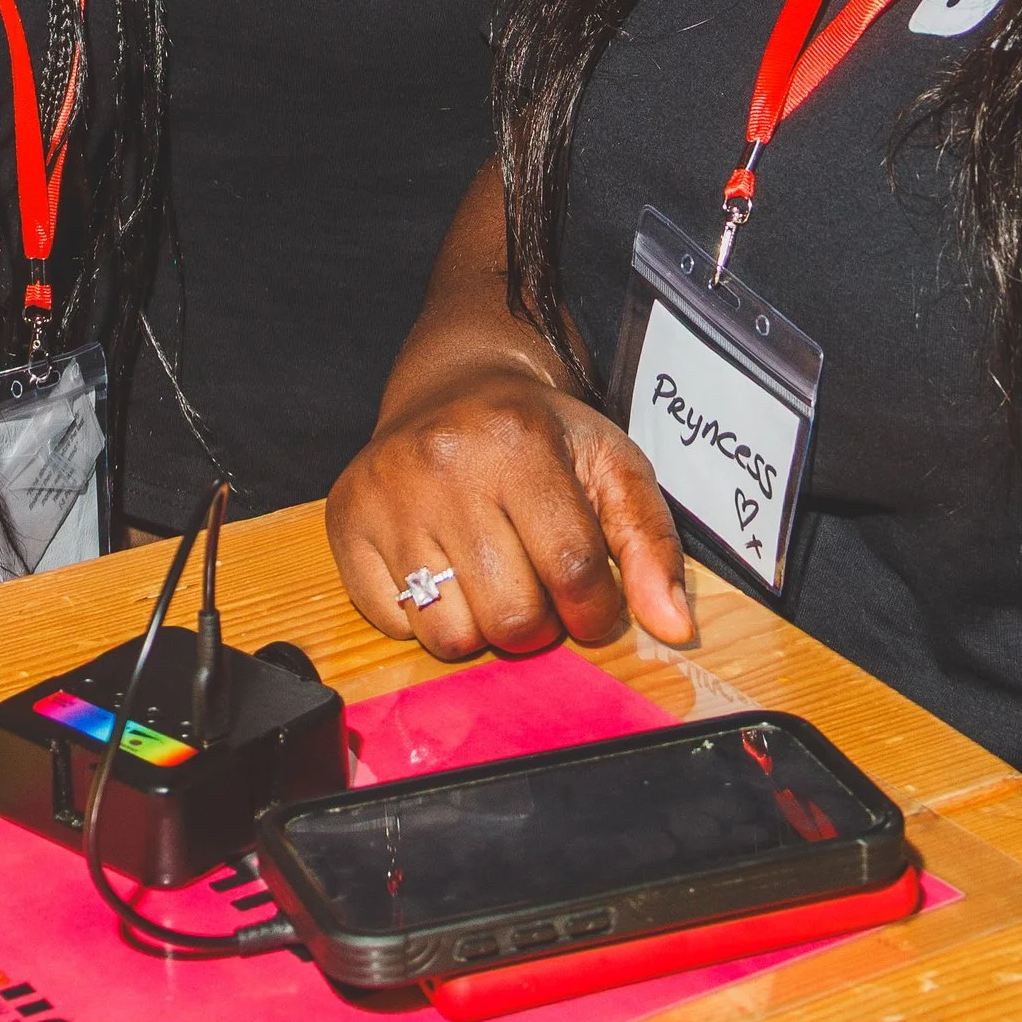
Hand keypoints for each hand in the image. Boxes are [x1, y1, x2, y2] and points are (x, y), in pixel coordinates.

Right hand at [327, 364, 693, 660]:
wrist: (454, 385)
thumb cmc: (541, 436)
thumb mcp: (610, 466)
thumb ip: (651, 544)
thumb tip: (676, 628)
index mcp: (517, 440)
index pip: (573, 573)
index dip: (595, 612)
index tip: (593, 604)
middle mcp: (442, 461)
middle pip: (510, 618)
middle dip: (536, 622)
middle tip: (534, 581)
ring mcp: (386, 493)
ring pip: (449, 636)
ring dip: (480, 625)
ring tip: (488, 574)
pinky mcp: (345, 521)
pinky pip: (393, 624)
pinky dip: (424, 616)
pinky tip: (440, 564)